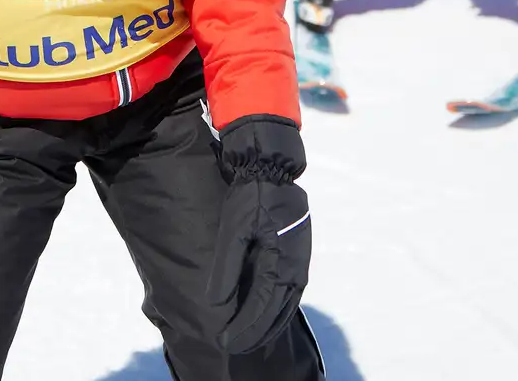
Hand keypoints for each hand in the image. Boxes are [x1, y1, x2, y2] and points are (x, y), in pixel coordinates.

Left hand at [206, 115, 311, 352]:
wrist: (273, 168)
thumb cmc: (251, 196)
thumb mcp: (234, 228)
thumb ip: (227, 267)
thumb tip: (217, 303)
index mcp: (280, 261)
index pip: (261, 305)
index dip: (243, 326)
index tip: (224, 341)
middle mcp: (295, 267)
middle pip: (277, 311)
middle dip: (256, 333)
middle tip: (234, 348)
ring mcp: (300, 262)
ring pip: (286, 305)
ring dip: (268, 325)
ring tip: (249, 341)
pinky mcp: (299, 257)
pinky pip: (290, 292)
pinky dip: (278, 309)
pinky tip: (267, 316)